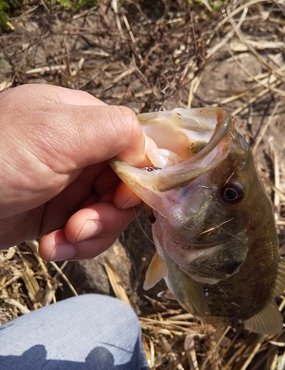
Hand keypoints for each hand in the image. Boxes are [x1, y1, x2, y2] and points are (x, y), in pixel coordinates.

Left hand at [0, 84, 154, 259]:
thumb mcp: (59, 133)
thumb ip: (115, 129)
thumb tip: (149, 148)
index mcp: (84, 121)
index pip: (135, 147)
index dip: (136, 178)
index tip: (121, 200)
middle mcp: (80, 152)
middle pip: (124, 188)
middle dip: (109, 214)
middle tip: (82, 227)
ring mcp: (67, 186)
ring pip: (108, 216)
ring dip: (91, 235)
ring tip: (62, 242)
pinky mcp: (55, 216)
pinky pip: (85, 235)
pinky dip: (73, 246)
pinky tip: (50, 247)